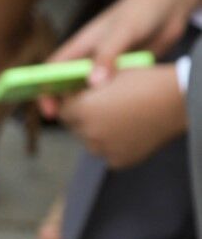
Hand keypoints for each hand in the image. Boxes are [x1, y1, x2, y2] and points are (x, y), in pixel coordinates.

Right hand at [39, 0, 199, 115]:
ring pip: (89, 92)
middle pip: (68, 86)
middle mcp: (90, 58)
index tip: (49, 110)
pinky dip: (110, 104)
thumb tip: (93, 84)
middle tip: (74, 122)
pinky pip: (110, 93)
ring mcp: (106, 67)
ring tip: (96, 121)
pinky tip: (117, 114)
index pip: (53, 70)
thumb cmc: (143, 9)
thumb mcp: (124, 30)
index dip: (46, 90)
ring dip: (89, 106)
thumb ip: (108, 56)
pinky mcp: (122, 74)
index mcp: (81, 45)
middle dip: (66, 105)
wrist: (172, 5)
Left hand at [56, 63, 187, 169]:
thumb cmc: (145, 82)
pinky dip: (113, 144)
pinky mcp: (116, 161)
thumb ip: (87, 87)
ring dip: (98, 133)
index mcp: (83, 109)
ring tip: (118, 119)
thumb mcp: (112, 76)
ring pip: (91, 142)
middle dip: (83, 119)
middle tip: (100, 109)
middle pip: (75, 128)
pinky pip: (107, 153)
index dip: (71, 104)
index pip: (63, 111)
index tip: (79, 100)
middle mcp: (89, 133)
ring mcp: (103, 150)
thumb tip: (68, 93)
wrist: (176, 102)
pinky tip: (129, 131)